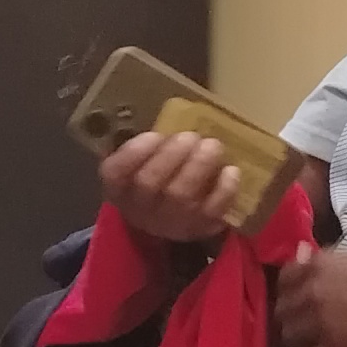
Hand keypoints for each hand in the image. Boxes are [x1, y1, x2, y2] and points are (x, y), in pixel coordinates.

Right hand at [101, 129, 243, 246]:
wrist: (171, 225)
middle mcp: (141, 209)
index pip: (115, 172)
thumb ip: (148, 147)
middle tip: (190, 136)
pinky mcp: (200, 229)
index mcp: (120, 188)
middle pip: (149, 182)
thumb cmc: (156, 183)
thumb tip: (174, 117)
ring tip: (212, 145)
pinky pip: (212, 211)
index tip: (155, 134)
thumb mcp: (141, 166)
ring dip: (198, 165)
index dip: (134, 151)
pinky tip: (230, 171)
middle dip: (171, 154)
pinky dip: (224, 189)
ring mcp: (171, 222)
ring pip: (181, 195)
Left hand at [273, 245, 346, 346]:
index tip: (296, 297)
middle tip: (304, 324)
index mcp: (320, 265)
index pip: (285, 277)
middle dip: (292, 317)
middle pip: (283, 310)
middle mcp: (313, 291)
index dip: (289, 289)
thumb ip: (324, 260)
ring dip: (298, 342)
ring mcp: (320, 322)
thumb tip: (300, 253)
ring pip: (289, 337)